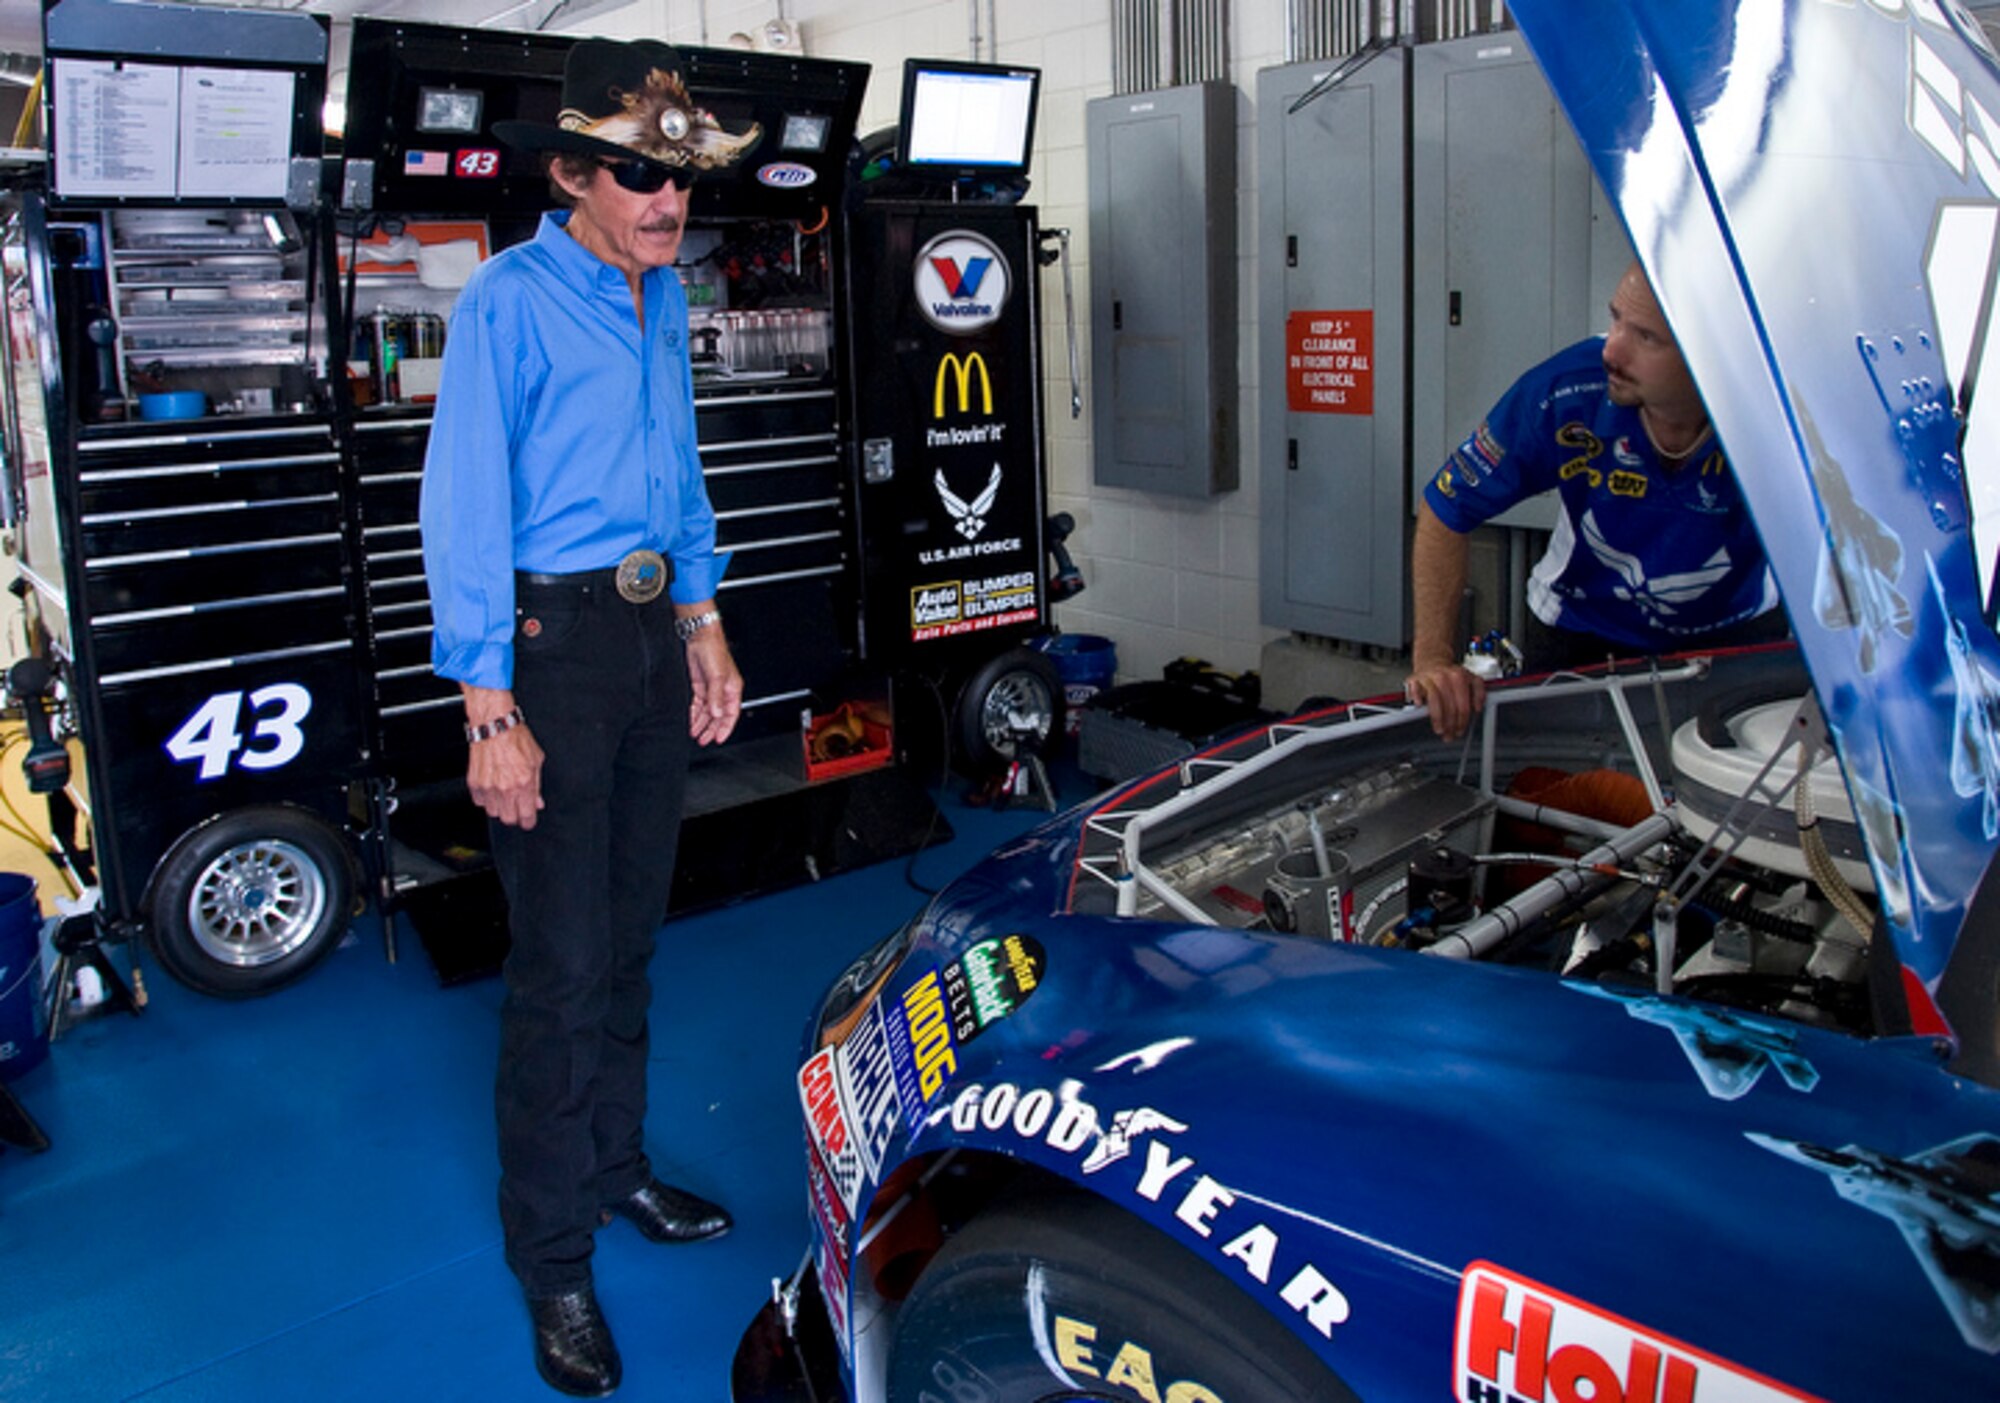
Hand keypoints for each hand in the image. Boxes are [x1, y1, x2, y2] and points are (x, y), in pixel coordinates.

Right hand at [462, 691, 544, 826]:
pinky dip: (486, 798)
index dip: (529, 821)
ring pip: (493, 812)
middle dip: (514, 815)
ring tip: (504, 793)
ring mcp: (488, 787)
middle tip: (517, 806)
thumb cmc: (516, 738)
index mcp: (524, 783)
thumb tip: (537, 802)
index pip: (527, 816)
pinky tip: (492, 787)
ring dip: (499, 807)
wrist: (494, 725)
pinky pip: (480, 801)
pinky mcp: (474, 783)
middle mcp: (505, 788)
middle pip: (509, 819)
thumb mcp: (536, 760)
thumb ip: (537, 785)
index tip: (528, 819)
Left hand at [686, 628, 741, 746]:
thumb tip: (717, 714)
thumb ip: (716, 697)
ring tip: (696, 735)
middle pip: (718, 716)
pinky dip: (694, 714)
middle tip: (704, 740)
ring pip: (707, 712)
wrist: (701, 637)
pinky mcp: (700, 686)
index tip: (718, 739)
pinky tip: (691, 722)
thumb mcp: (717, 676)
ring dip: (701, 724)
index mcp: (732, 689)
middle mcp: (722, 691)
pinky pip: (698, 705)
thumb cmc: (715, 651)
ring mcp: (711, 689)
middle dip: (711, 729)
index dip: (725, 728)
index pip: (731, 714)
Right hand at [1405, 659, 1484, 740]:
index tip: (1460, 729)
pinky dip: (1418, 699)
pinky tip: (1420, 706)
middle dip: (1450, 724)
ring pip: (1434, 701)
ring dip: (1437, 718)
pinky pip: (1416, 691)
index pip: (1463, 705)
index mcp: (1459, 677)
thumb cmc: (1450, 675)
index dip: (1462, 721)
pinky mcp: (1415, 680)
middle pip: (1449, 706)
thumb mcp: (1470, 678)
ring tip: (1439, 729)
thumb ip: (1479, 692)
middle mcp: (1444, 677)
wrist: (1432, 661)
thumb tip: (1477, 707)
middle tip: (1450, 734)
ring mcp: (1429, 678)